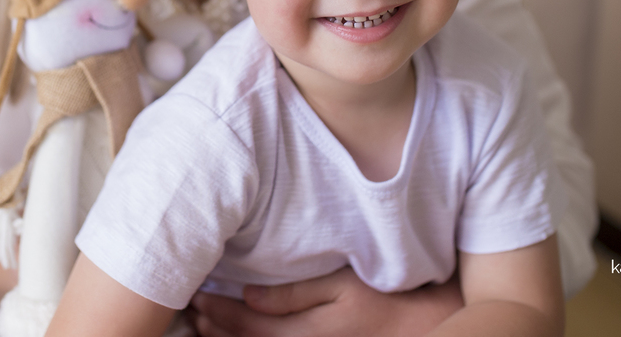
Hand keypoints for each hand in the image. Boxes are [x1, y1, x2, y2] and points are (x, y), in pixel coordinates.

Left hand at [187, 267, 462, 336]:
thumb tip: (249, 295)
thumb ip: (294, 294)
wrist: (428, 331)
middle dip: (215, 328)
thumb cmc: (388, 301)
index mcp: (305, 333)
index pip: (247, 325)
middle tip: (193, 310)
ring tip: (204, 326)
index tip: (196, 295)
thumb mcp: (343, 288)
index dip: (218, 310)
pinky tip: (240, 335)